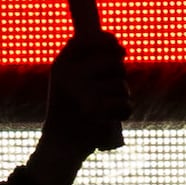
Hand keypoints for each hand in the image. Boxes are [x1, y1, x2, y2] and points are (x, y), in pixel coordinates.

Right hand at [19, 29, 128, 184]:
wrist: (60, 146)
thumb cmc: (68, 112)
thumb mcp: (69, 81)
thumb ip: (90, 61)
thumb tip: (121, 49)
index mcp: (61, 64)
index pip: (90, 38)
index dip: (109, 40)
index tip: (120, 50)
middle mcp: (70, 74)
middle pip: (115, 62)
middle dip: (119, 75)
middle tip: (107, 90)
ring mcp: (83, 92)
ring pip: (122, 85)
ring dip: (121, 96)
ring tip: (105, 108)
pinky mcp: (97, 114)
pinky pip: (125, 104)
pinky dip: (123, 112)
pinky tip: (110, 119)